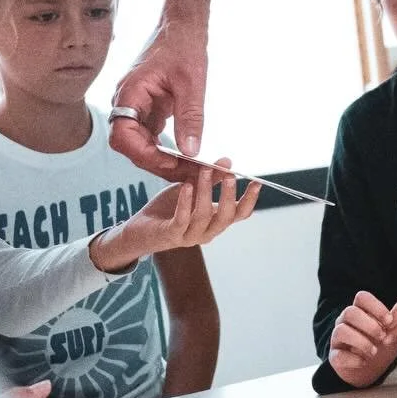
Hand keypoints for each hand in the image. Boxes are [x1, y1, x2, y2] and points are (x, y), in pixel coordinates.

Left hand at [91, 163, 257, 273]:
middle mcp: (206, 232)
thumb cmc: (169, 209)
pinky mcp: (171, 235)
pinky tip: (187, 186)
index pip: (239, 214)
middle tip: (229, 175)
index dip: (250, 200)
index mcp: (215, 221)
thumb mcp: (192, 188)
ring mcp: (189, 236)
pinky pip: (182, 219)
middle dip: (229, 195)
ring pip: (204, 216)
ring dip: (206, 192)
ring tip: (204, 172)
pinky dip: (186, 202)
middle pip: (226, 217)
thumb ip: (210, 178)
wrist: (140, 229)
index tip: (257, 181)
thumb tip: (227, 161)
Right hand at [110, 18, 208, 175]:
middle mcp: (127, 102)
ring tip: (191, 170)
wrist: (183, 25)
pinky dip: (166, 150)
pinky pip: (151, 136)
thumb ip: (190, 116)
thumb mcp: (192, 82)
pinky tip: (187, 157)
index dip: (144, 155)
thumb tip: (190, 151)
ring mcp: (136, 107)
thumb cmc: (184, 45)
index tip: (171, 163)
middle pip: (131, 146)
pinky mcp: (148, 109)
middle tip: (189, 174)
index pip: (122, 136)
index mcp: (130, 93)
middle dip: (157, 164)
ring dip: (163, 160)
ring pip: (141, 144)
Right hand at [327, 291, 396, 388]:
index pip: (362, 298)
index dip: (376, 307)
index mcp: (360, 310)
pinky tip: (364, 362)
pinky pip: (338, 355)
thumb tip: (394, 324)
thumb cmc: (384, 344)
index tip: (389, 321)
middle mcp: (345, 321)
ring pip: (340, 331)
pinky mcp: (335, 357)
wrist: (373, 368)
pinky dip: (353, 359)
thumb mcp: (396, 333)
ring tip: (374, 351)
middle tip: (382, 336)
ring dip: (361, 341)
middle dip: (369, 325)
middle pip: (349, 312)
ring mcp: (337, 339)